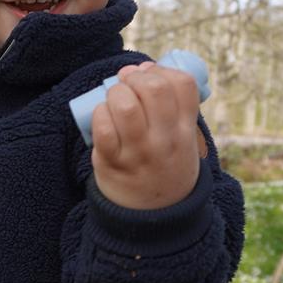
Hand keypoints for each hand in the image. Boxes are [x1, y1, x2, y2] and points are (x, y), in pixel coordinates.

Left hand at [91, 61, 200, 209]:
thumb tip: (140, 67)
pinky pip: (102, 129)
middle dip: (134, 77)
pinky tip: (101, 115)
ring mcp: (138, 153)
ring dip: (115, 93)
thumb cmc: (162, 164)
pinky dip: (98, 114)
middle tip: (126, 82)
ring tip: (113, 98)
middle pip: (153, 89)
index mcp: (184, 131)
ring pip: (125, 105)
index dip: (162, 70)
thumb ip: (169, 105)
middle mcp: (164, 140)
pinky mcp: (111, 162)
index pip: (183, 85)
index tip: (149, 74)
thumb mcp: (180, 138)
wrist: (152, 215)